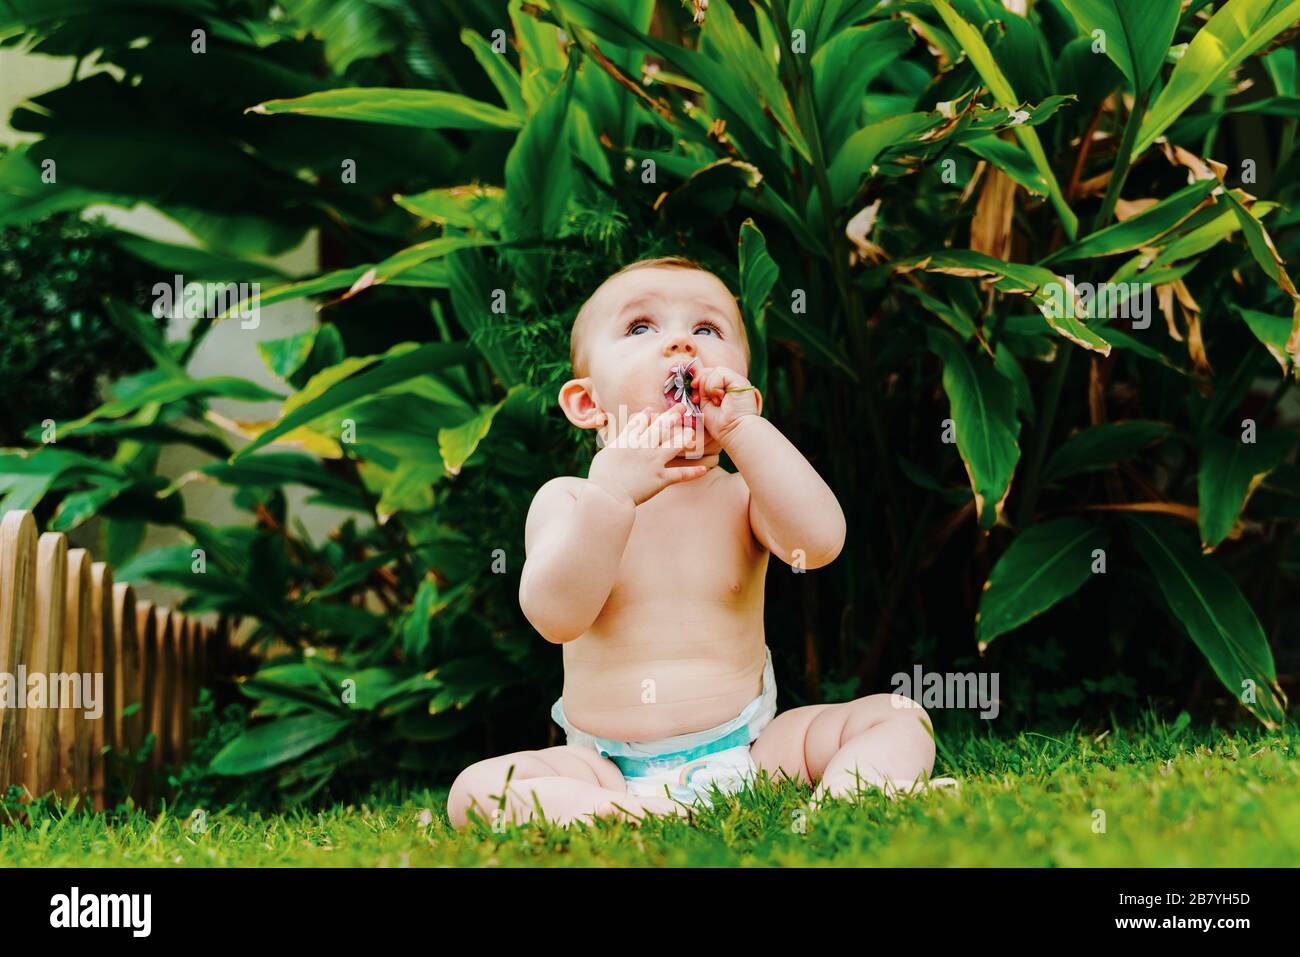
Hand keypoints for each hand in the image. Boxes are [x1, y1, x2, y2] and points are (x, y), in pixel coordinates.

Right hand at [587, 403, 708, 505]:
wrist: (607, 495)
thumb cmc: (601, 477)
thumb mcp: (605, 454)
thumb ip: (615, 444)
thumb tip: (618, 441)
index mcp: (627, 440)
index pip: (639, 422)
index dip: (647, 414)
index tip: (653, 409)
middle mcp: (643, 447)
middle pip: (660, 426)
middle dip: (672, 415)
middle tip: (682, 407)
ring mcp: (654, 462)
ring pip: (674, 445)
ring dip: (685, 438)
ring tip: (694, 434)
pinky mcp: (661, 478)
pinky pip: (680, 474)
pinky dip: (693, 473)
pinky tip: (704, 470)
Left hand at [691, 365, 761, 444]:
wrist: (734, 431)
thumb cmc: (721, 424)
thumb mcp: (705, 404)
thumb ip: (702, 390)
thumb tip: (695, 381)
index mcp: (723, 388)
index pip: (706, 375)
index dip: (697, 382)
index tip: (694, 398)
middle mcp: (730, 382)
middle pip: (708, 371)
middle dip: (700, 384)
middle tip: (699, 400)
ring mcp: (735, 380)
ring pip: (713, 371)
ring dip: (709, 387)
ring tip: (716, 402)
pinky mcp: (739, 380)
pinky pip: (719, 373)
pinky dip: (714, 386)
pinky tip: (720, 398)